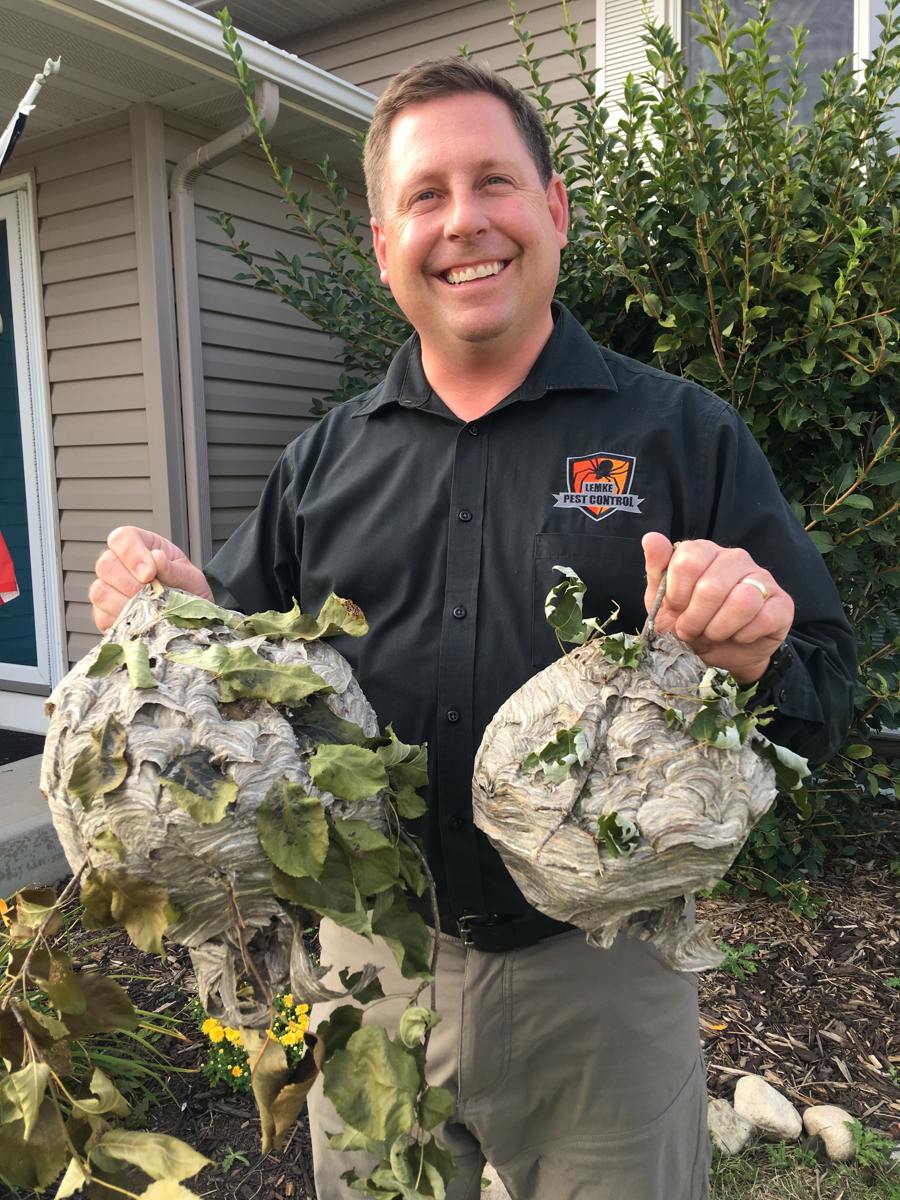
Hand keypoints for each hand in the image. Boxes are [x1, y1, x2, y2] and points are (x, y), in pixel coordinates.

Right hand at [89, 526, 211, 632]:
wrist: (189, 620)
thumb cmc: (189, 591)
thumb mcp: (190, 577)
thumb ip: (174, 569)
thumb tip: (157, 558)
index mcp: (140, 545)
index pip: (122, 538)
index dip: (132, 554)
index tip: (150, 574)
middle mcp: (118, 564)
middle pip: (106, 565)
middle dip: (131, 584)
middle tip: (153, 595)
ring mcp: (107, 589)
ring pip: (100, 592)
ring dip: (126, 604)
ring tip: (149, 610)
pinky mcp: (102, 614)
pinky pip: (101, 617)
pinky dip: (121, 621)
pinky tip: (140, 622)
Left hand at [641, 533, 793, 682]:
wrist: (719, 652)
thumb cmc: (690, 620)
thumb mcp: (662, 599)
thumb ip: (657, 568)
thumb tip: (651, 538)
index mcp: (705, 551)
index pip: (686, 563)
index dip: (676, 596)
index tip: (675, 610)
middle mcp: (735, 558)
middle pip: (711, 588)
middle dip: (695, 619)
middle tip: (691, 631)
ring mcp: (762, 578)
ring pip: (742, 601)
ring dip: (719, 628)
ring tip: (713, 634)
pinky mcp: (782, 603)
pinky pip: (764, 618)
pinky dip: (744, 635)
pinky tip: (738, 636)